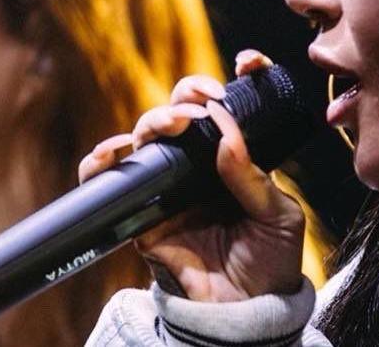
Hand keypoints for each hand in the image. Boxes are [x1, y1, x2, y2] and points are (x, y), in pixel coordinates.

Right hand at [78, 49, 306, 301]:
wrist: (245, 315)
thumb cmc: (268, 263)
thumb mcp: (278, 217)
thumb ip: (251, 176)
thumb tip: (225, 131)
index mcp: (235, 160)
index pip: (231, 108)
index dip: (241, 77)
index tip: (250, 63)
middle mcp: (198, 167)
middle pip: (181, 112)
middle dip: (187, 93)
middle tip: (203, 101)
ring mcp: (167, 188)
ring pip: (146, 137)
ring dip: (154, 121)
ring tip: (176, 124)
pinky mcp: (140, 216)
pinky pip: (109, 182)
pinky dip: (101, 162)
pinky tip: (113, 152)